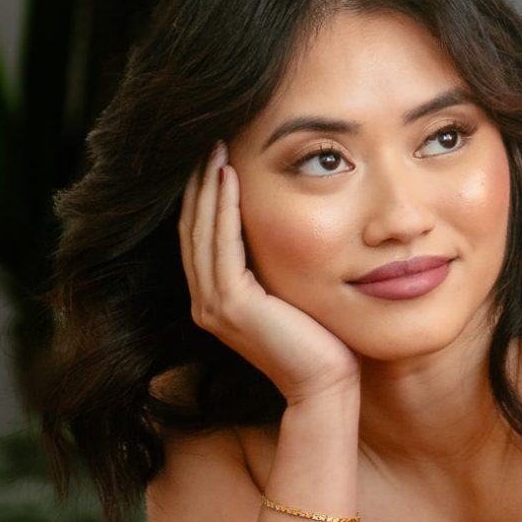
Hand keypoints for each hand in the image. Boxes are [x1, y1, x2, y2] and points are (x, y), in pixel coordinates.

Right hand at [178, 142, 359, 403]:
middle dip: (199, 180)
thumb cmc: (323, 340)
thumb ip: (279, 262)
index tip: (217, 151)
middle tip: (209, 137)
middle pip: (194, 227)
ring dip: (207, 186)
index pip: (203, 234)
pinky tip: (229, 177)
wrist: (328, 385)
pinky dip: (222, 208)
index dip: (205, 192)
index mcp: (218, 298)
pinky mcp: (230, 305)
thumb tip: (290, 224)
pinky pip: (220, 245)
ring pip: (201, 231)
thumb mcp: (293, 289)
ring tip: (216, 146)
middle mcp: (206, 301)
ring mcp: (213, 305)